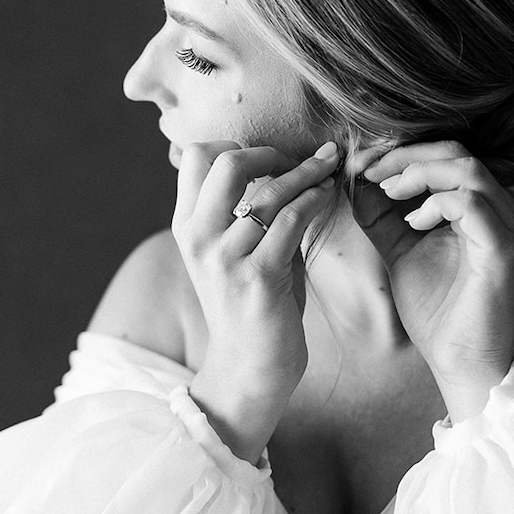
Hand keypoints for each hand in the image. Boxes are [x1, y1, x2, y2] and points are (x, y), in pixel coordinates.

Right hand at [172, 139, 339, 461]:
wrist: (248, 369)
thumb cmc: (250, 306)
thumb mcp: (232, 252)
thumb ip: (244, 210)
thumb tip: (282, 165)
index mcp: (185, 226)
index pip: (194, 156)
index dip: (234, 144)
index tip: (268, 156)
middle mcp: (198, 238)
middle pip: (226, 161)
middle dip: (270, 151)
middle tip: (299, 159)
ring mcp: (225, 259)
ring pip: (268, 191)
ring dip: (307, 172)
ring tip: (329, 166)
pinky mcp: (258, 278)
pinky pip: (292, 220)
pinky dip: (315, 198)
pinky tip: (328, 194)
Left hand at [353, 141, 513, 421]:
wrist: (458, 360)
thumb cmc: (436, 310)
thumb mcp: (399, 249)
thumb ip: (381, 214)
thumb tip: (356, 178)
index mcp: (481, 206)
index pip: (446, 154)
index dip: (400, 152)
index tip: (362, 165)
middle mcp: (502, 210)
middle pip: (456, 151)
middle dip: (405, 155)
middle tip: (369, 172)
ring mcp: (508, 226)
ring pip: (466, 169)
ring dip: (418, 173)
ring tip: (389, 193)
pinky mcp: (503, 248)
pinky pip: (471, 203)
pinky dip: (435, 204)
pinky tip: (413, 224)